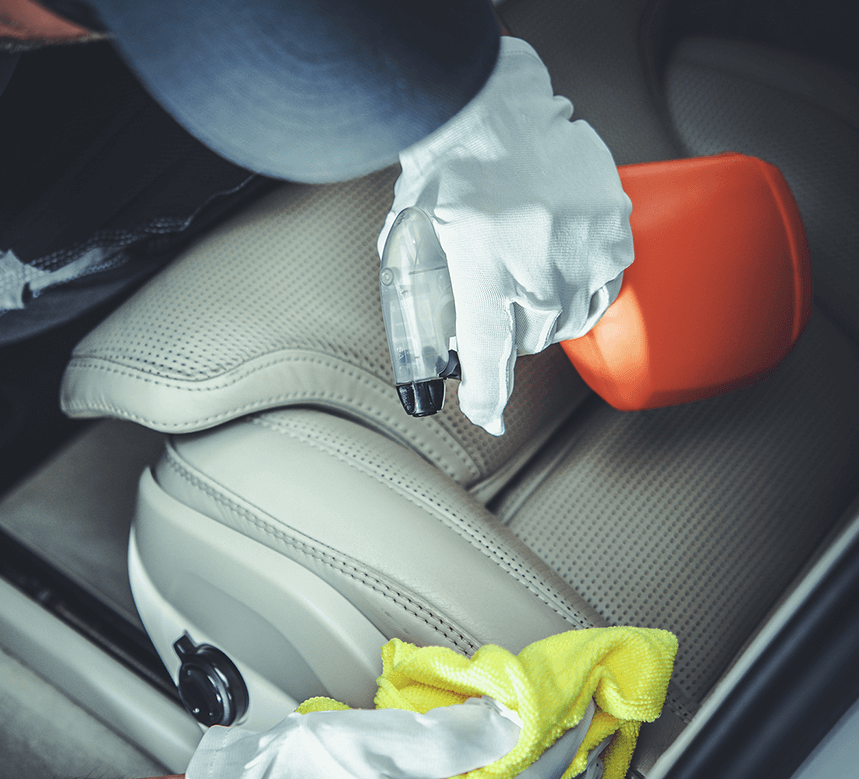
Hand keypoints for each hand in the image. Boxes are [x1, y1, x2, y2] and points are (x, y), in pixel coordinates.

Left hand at [377, 37, 633, 435]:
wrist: (497, 107)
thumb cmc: (450, 165)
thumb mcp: (416, 236)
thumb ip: (423, 284)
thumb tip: (430, 322)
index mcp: (484, 276)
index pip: (489, 357)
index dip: (487, 397)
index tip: (487, 420)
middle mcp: (539, 272)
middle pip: (532, 338)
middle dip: (511, 328)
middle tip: (496, 294)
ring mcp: (582, 251)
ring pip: (573, 313)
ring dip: (550, 308)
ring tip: (528, 274)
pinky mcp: (613, 227)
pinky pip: (605, 278)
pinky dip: (584, 276)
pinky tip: (562, 255)